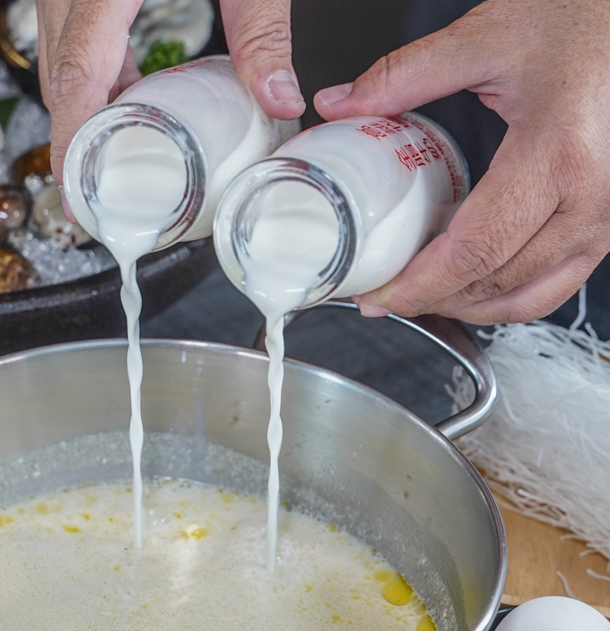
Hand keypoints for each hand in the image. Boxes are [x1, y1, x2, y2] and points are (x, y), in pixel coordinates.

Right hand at [36, 0, 304, 185]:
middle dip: (76, 139)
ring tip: (119, 155)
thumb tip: (279, 98)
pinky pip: (70, 30)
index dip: (74, 140)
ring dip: (85, 107)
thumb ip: (259, 25)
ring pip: (58, 55)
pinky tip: (128, 95)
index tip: (76, 193)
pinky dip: (93, 71)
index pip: (79, 73)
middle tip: (99, 193)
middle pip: (58, 73)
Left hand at [314, 0, 609, 324]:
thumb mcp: (487, 37)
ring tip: (419, 298)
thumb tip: (340, 103)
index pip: (473, 253)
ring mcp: (605, 219)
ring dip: (466, 309)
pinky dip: (503, 299)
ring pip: (526, 300)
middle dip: (431, 302)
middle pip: (494, 285)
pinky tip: (466, 286)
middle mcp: (589, 197)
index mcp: (556, 155)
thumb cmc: (580, 21)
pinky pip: (552, 286)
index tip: (378, 295)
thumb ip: (405, 74)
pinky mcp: (606, 226)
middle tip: (384, 299)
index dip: (418, 287)